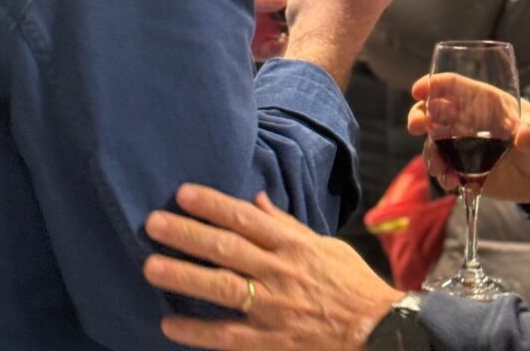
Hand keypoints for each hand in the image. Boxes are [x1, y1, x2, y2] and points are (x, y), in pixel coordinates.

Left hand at [144, 184, 400, 350]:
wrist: (378, 331)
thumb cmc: (351, 284)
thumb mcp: (324, 245)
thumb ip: (287, 225)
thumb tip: (256, 199)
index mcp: (293, 245)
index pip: (245, 218)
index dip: (212, 204)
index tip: (183, 193)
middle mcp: (280, 271)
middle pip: (226, 248)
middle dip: (187, 234)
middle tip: (153, 223)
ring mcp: (273, 308)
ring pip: (221, 288)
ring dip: (184, 276)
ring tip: (151, 267)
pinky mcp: (270, 342)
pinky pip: (227, 337)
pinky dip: (197, 331)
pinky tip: (169, 324)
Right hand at [408, 75, 529, 203]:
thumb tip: (524, 137)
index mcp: (486, 102)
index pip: (454, 86)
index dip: (434, 85)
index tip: (418, 90)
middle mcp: (470, 122)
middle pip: (435, 113)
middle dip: (420, 117)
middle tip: (416, 127)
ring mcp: (466, 147)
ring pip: (436, 145)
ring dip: (430, 153)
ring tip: (439, 167)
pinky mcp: (468, 171)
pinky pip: (447, 171)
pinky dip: (444, 176)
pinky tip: (452, 183)